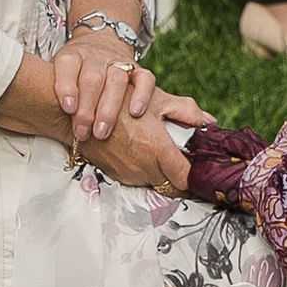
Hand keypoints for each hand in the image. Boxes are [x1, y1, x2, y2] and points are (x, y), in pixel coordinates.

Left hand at [46, 30, 157, 159]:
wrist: (99, 43)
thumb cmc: (74, 70)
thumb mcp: (58, 72)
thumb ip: (53, 89)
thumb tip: (34, 117)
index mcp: (72, 55)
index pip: (67, 65)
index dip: (66, 86)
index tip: (67, 108)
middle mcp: (95, 56)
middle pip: (92, 78)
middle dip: (87, 108)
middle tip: (82, 133)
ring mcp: (118, 61)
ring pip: (117, 80)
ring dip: (109, 108)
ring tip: (102, 132)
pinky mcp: (137, 69)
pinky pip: (145, 79)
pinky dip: (141, 95)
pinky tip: (135, 113)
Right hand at [81, 89, 210, 198]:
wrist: (77, 111)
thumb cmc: (117, 100)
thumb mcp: (155, 98)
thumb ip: (186, 111)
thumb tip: (209, 122)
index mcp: (157, 148)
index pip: (185, 179)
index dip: (193, 175)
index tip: (195, 167)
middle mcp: (143, 166)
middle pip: (172, 187)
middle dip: (177, 176)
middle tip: (178, 160)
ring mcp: (128, 173)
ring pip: (154, 184)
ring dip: (159, 174)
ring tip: (156, 153)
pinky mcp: (115, 174)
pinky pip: (137, 180)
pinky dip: (142, 171)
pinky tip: (138, 153)